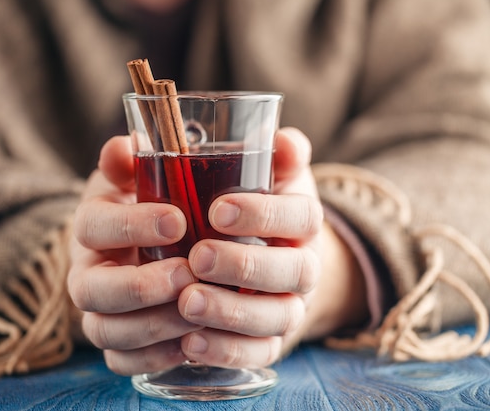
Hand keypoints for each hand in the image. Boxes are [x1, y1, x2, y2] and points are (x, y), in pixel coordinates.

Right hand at [68, 135, 199, 374]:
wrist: (157, 249)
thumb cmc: (159, 207)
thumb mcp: (148, 177)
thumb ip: (138, 160)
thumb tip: (127, 143)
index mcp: (92, 225)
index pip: (92, 226)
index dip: (130, 226)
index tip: (178, 220)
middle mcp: (87, 271)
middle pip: (89, 289)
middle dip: (138, 286)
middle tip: (187, 276)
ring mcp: (99, 312)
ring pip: (105, 330)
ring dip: (152, 325)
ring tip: (197, 312)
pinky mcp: (118, 344)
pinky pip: (123, 361)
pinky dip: (155, 357)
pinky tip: (191, 342)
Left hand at [175, 127, 323, 367]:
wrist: (256, 255)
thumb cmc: (241, 206)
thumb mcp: (246, 173)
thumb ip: (248, 150)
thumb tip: (269, 135)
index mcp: (301, 220)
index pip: (302, 215)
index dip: (267, 213)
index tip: (219, 210)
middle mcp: (303, 265)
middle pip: (295, 271)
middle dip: (246, 265)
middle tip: (198, 257)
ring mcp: (288, 307)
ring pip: (277, 317)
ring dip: (233, 313)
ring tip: (187, 302)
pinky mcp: (268, 341)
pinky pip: (258, 354)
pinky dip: (227, 351)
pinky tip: (189, 343)